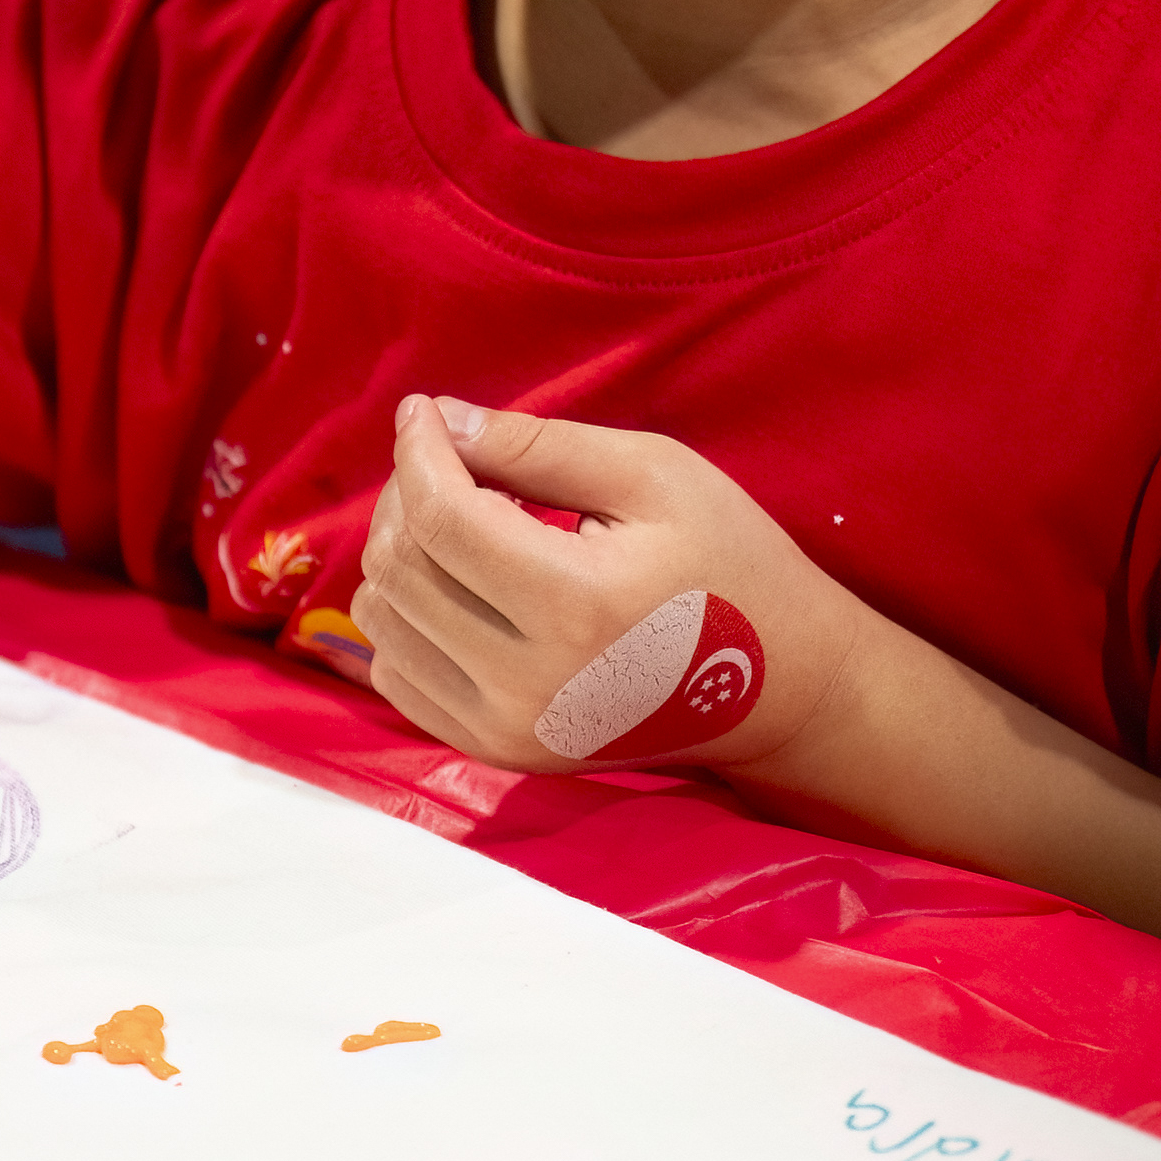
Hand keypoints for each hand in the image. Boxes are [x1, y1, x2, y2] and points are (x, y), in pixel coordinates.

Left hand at [351, 396, 865, 770]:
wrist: (777, 690)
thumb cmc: (729, 562)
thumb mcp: (652, 475)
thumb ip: (537, 446)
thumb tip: (438, 420)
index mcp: (577, 606)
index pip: (442, 518)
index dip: (418, 450)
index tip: (423, 409)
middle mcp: (530, 683)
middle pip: (403, 567)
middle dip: (408, 492)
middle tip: (452, 458)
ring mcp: (508, 730)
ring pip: (383, 620)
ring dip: (402, 552)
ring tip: (463, 517)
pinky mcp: (497, 751)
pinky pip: (396, 673)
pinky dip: (406, 615)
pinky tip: (459, 581)